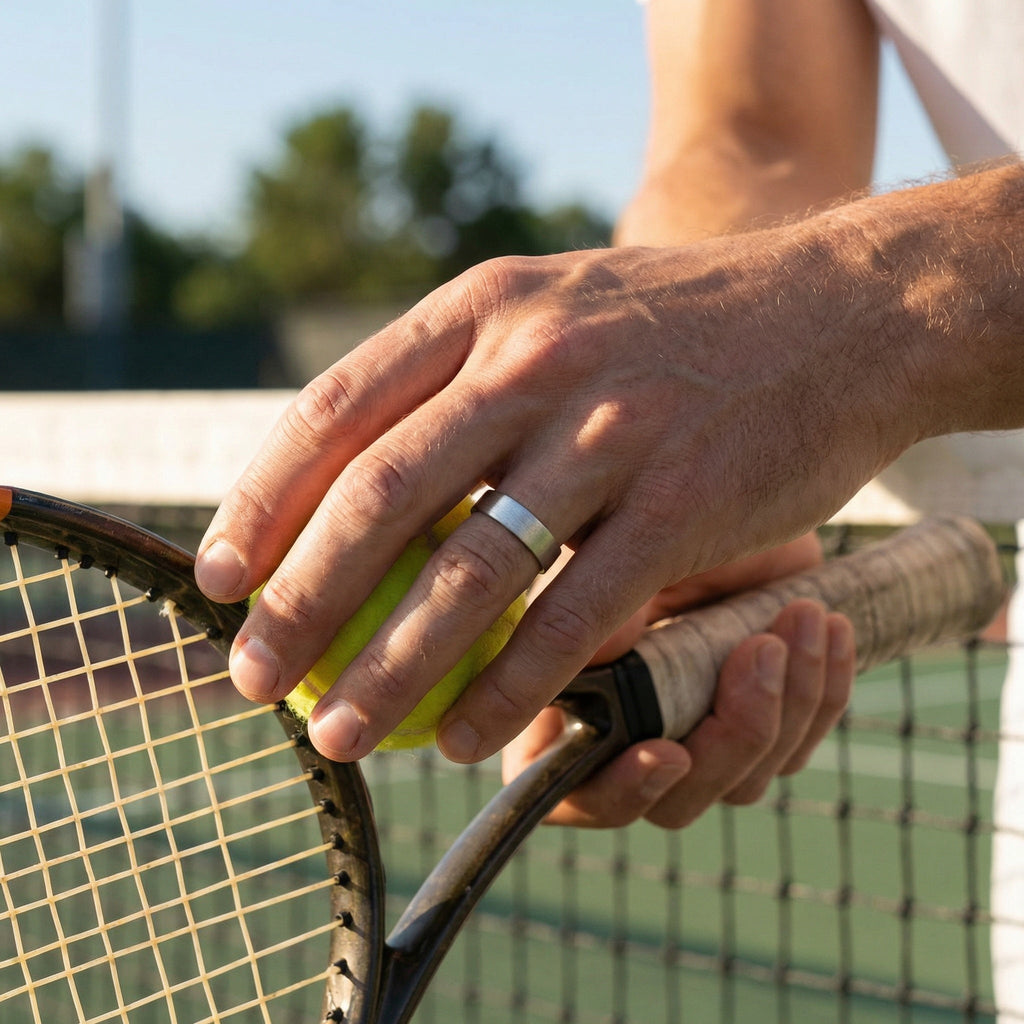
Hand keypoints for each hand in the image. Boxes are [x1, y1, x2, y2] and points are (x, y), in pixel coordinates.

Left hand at [195, 231, 912, 764]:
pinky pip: (572, 617)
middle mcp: (535, 361)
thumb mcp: (552, 308)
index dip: (261, 501)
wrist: (837, 310)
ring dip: (391, 670)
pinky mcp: (682, 504)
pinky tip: (468, 741)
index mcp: (483, 310)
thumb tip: (358, 480)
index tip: (218, 579)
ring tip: (338, 735)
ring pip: (471, 573)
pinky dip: (513, 690)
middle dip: (299, 601)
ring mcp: (611, 432)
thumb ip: (459, 378)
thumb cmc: (676, 326)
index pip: (335, 409)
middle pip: (381, 499)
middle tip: (248, 676)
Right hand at [504, 538, 855, 827]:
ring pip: (746, 783)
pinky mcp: (764, 726)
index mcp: (574, 711)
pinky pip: (801, 744)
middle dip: (728, 740)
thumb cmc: (654, 521)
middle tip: (758, 656)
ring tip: (802, 618)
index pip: (578, 791)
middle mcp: (633, 738)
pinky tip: (830, 629)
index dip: (619, 789)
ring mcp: (701, 740)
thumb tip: (598, 657)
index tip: (666, 752)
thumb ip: (601, 611)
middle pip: (675, 801)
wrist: (738, 499)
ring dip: (785, 706)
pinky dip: (823, 692)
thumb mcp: (622, 557)